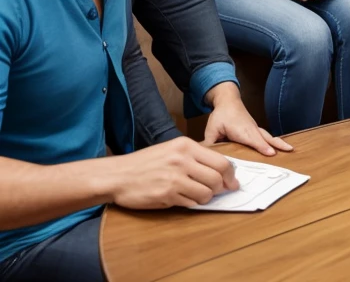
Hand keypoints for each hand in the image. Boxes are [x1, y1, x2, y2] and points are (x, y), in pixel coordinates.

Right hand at [107, 137, 238, 209]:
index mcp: (186, 145)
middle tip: (216, 192)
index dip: (230, 175)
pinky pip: (191, 203)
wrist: (118, 175)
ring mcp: (175, 178)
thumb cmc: (145, 163)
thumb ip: (195, 157)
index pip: (221, 161)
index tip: (232, 182)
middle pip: (217, 178)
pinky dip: (192, 203)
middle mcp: (183, 159)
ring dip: (206, 198)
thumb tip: (221, 171)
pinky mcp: (167, 194)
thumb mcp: (172, 149)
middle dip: (220, 188)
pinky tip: (184, 199)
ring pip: (207, 193)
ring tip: (197, 195)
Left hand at [203, 83, 292, 156]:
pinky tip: (282, 147)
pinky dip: (275, 141)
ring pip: (268, 136)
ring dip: (279, 142)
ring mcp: (255, 128)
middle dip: (276, 144)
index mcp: (241, 130)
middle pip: (265, 137)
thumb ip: (209, 143)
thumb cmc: (221, 115)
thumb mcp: (211, 129)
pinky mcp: (257, 129)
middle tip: (288, 150)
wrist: (228, 100)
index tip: (271, 153)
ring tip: (291, 149)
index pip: (252, 139)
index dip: (261, 146)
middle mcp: (251, 129)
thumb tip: (207, 158)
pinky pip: (267, 136)